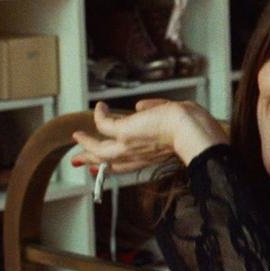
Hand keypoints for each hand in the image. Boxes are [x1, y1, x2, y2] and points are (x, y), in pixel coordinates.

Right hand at [71, 99, 227, 173]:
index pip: (129, 163)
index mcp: (152, 155)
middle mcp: (138, 155)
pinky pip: (103, 125)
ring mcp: (128, 146)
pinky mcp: (123, 133)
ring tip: (76, 137)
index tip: (104, 164)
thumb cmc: (193, 126)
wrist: (192, 130)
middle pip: (109, 163)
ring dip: (86, 143)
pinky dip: (99, 115)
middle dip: (93, 161)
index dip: (116, 163)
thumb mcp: (172, 118)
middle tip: (78, 160)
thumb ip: (155, 111)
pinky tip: (100, 106)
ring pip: (100, 149)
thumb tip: (141, 107)